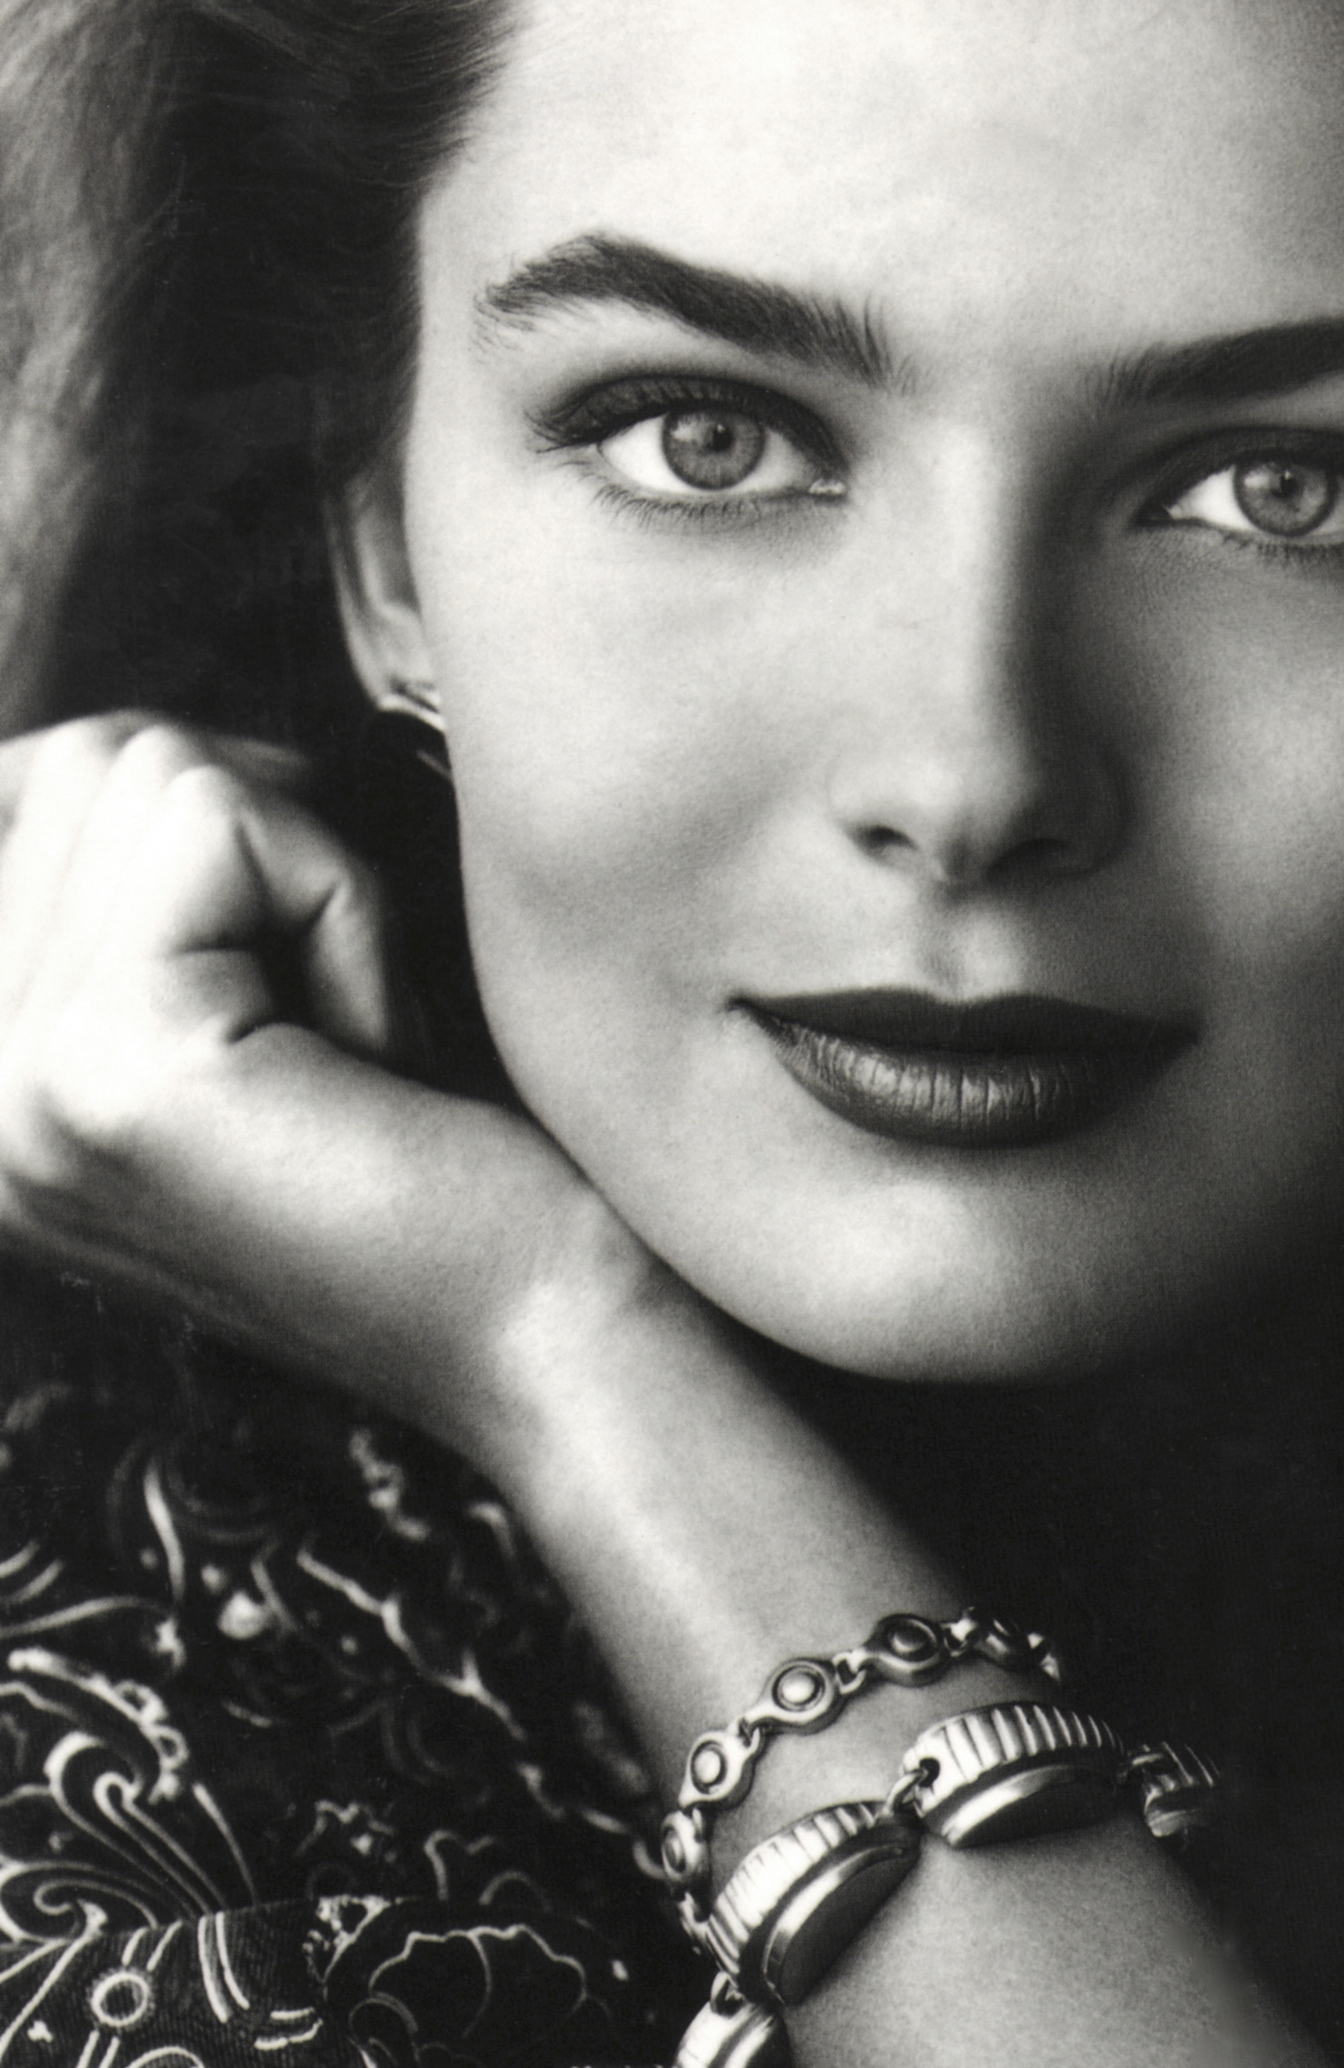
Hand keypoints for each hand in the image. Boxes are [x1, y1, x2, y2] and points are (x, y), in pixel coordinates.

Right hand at [0, 712, 656, 1448]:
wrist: (564, 1335)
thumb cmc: (457, 1154)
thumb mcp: (261, 998)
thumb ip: (150, 883)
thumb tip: (127, 732)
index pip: (25, 781)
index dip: (204, 816)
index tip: (295, 960)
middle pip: (89, 756)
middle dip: (271, 841)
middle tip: (345, 1017)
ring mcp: (10, 1087)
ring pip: (153, 768)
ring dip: (313, 876)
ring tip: (355, 1040)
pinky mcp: (108, 1063)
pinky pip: (220, 818)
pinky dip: (344, 902)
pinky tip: (379, 1052)